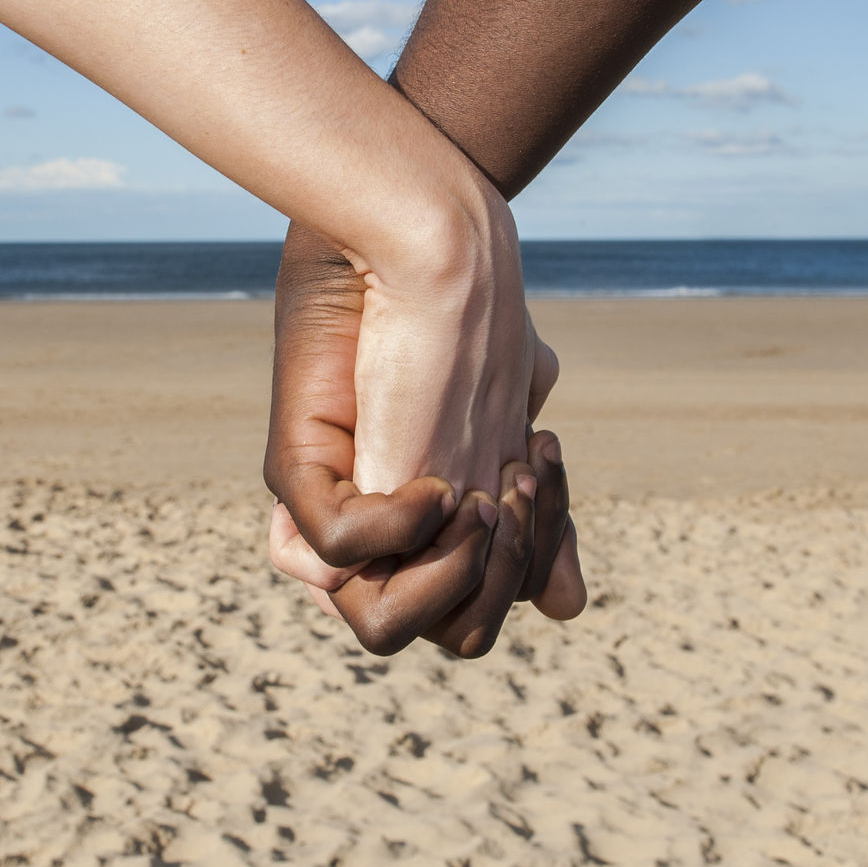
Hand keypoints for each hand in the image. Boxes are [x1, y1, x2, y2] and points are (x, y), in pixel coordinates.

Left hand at [262, 221, 585, 655]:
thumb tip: (567, 607)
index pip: (482, 609)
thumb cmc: (460, 310)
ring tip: (482, 489)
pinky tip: (433, 474)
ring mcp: (334, 506)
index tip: (541, 460)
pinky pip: (338, 555)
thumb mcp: (510, 415)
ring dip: (463, 572)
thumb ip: (531, 504)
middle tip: (515, 482)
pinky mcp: (300, 469)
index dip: (531, 560)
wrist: (421, 231)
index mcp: (422, 524)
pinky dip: (402, 527)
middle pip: (452, 635)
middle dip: (506, 577)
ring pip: (385, 628)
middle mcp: (372, 528)